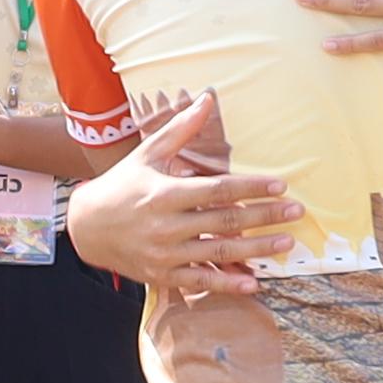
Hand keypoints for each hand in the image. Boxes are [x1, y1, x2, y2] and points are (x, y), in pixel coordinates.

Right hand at [64, 90, 303, 292]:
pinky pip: (200, 282)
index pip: (219, 189)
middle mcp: (167, 225)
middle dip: (265, 216)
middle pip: (226, 221)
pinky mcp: (163, 276)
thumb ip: (180, 130)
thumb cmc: (122, 186)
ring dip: (257, 250)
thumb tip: (207, 98)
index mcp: (166, 193)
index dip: (252, 187)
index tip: (281, 186)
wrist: (86, 228)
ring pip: (219, 253)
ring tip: (286, 243)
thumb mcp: (147, 155)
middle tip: (296, 212)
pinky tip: (254, 283)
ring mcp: (165, 254)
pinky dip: (227, 284)